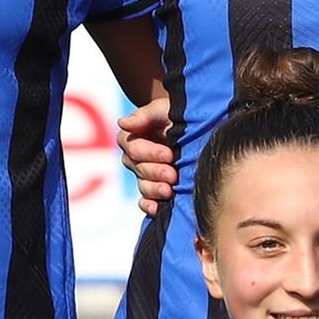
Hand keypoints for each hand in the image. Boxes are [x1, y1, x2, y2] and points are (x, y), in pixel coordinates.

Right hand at [118, 88, 177, 207]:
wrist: (196, 127)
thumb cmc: (178, 114)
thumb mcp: (164, 109)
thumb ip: (144, 115)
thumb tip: (122, 122)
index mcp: (132, 138)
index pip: (135, 148)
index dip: (151, 153)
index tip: (169, 154)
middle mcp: (134, 158)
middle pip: (139, 169)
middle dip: (156, 172)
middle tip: (173, 175)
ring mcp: (144, 175)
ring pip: (143, 186)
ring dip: (155, 190)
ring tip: (169, 191)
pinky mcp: (153, 189)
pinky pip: (144, 201)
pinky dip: (149, 206)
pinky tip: (157, 209)